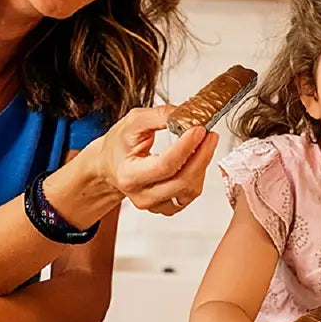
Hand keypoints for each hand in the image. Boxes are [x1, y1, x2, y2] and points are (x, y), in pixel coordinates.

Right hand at [98, 104, 218, 215]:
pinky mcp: (166, 207)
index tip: (199, 129)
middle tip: (210, 134)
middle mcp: (141, 195)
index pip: (165, 165)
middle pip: (182, 181)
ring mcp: (155, 205)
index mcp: (129, 175)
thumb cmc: (119, 145)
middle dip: (202, 155)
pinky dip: (198, 174)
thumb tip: (186, 114)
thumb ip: (160, 116)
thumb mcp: (132, 122)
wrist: (110, 165)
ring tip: (205, 142)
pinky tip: (197, 158)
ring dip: (202, 164)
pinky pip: (190, 194)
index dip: (185, 147)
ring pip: (190, 189)